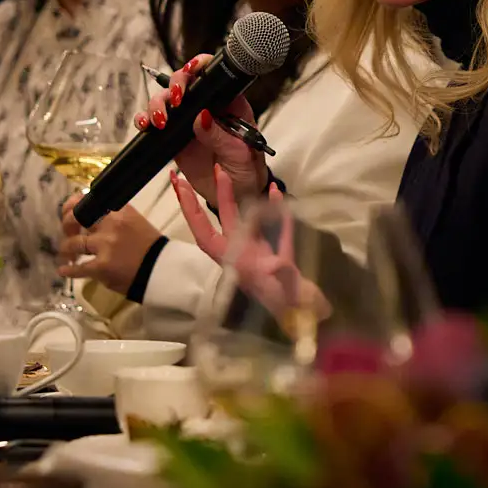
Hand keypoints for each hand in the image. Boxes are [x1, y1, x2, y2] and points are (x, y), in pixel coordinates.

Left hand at [58, 193, 163, 292]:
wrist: (161, 270)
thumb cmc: (150, 246)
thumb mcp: (135, 222)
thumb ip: (115, 217)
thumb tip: (93, 216)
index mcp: (120, 211)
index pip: (89, 200)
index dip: (74, 204)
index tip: (70, 209)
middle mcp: (110, 225)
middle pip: (76, 217)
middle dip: (67, 224)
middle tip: (68, 232)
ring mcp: (104, 246)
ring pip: (73, 243)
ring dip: (67, 249)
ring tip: (66, 254)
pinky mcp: (101, 267)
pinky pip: (79, 268)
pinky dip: (69, 270)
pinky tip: (63, 270)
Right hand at [140, 54, 268, 197]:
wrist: (234, 195)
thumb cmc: (246, 170)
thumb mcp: (240, 154)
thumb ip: (221, 137)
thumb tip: (202, 118)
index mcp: (228, 103)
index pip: (212, 75)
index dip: (198, 67)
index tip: (191, 73)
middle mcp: (205, 106)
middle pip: (184, 82)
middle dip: (175, 84)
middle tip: (176, 100)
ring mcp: (187, 120)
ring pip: (165, 100)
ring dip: (157, 104)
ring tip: (159, 120)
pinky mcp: (173, 135)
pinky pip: (154, 122)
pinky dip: (145, 120)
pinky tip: (146, 126)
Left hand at [171, 163, 328, 326]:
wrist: (306, 319)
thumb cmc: (291, 308)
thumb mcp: (285, 292)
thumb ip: (281, 276)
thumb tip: (274, 263)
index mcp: (235, 264)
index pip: (206, 236)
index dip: (192, 212)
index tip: (181, 188)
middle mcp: (242, 255)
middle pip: (224, 221)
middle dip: (217, 195)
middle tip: (214, 168)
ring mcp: (258, 253)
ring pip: (244, 220)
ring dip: (239, 198)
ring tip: (234, 174)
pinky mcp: (277, 252)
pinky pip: (273, 225)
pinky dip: (275, 209)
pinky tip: (275, 192)